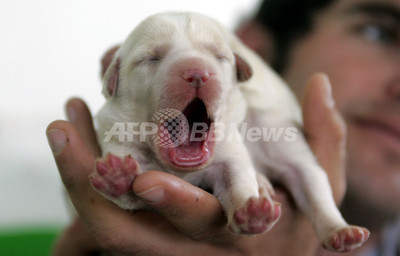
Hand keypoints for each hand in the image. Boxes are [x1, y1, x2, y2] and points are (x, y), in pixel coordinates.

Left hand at [47, 71, 345, 254]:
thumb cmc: (296, 224)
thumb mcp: (319, 185)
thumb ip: (325, 137)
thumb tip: (319, 83)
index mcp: (242, 238)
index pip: (205, 225)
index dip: (174, 204)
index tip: (143, 177)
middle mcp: (196, 253)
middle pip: (128, 237)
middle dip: (93, 186)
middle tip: (65, 129)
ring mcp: (167, 252)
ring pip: (105, 232)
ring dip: (76, 181)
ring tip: (63, 128)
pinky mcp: (149, 244)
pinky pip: (104, 223)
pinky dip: (84, 186)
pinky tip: (78, 144)